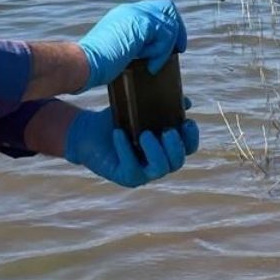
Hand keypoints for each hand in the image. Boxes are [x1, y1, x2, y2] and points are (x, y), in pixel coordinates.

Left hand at [63, 107, 199, 187]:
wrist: (87, 131)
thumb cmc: (117, 120)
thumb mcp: (140, 109)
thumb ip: (162, 105)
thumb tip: (187, 102)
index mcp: (166, 148)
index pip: (188, 148)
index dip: (192, 138)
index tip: (187, 122)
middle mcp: (158, 163)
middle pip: (177, 161)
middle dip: (176, 146)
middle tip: (166, 130)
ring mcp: (143, 173)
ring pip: (160, 169)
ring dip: (156, 152)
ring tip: (145, 134)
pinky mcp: (125, 177)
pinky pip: (131, 168)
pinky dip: (126, 150)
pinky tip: (119, 134)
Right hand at [76, 0, 187, 91]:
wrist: (82, 63)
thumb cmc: (94, 65)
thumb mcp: (117, 50)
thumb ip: (133, 45)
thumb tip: (150, 55)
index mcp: (125, 14)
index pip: (156, 9)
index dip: (168, 25)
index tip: (172, 46)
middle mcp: (131, 10)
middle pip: (167, 7)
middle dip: (177, 29)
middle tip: (177, 50)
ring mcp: (135, 15)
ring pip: (168, 22)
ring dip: (166, 45)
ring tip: (154, 62)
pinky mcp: (140, 25)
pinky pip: (165, 34)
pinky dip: (162, 52)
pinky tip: (152, 67)